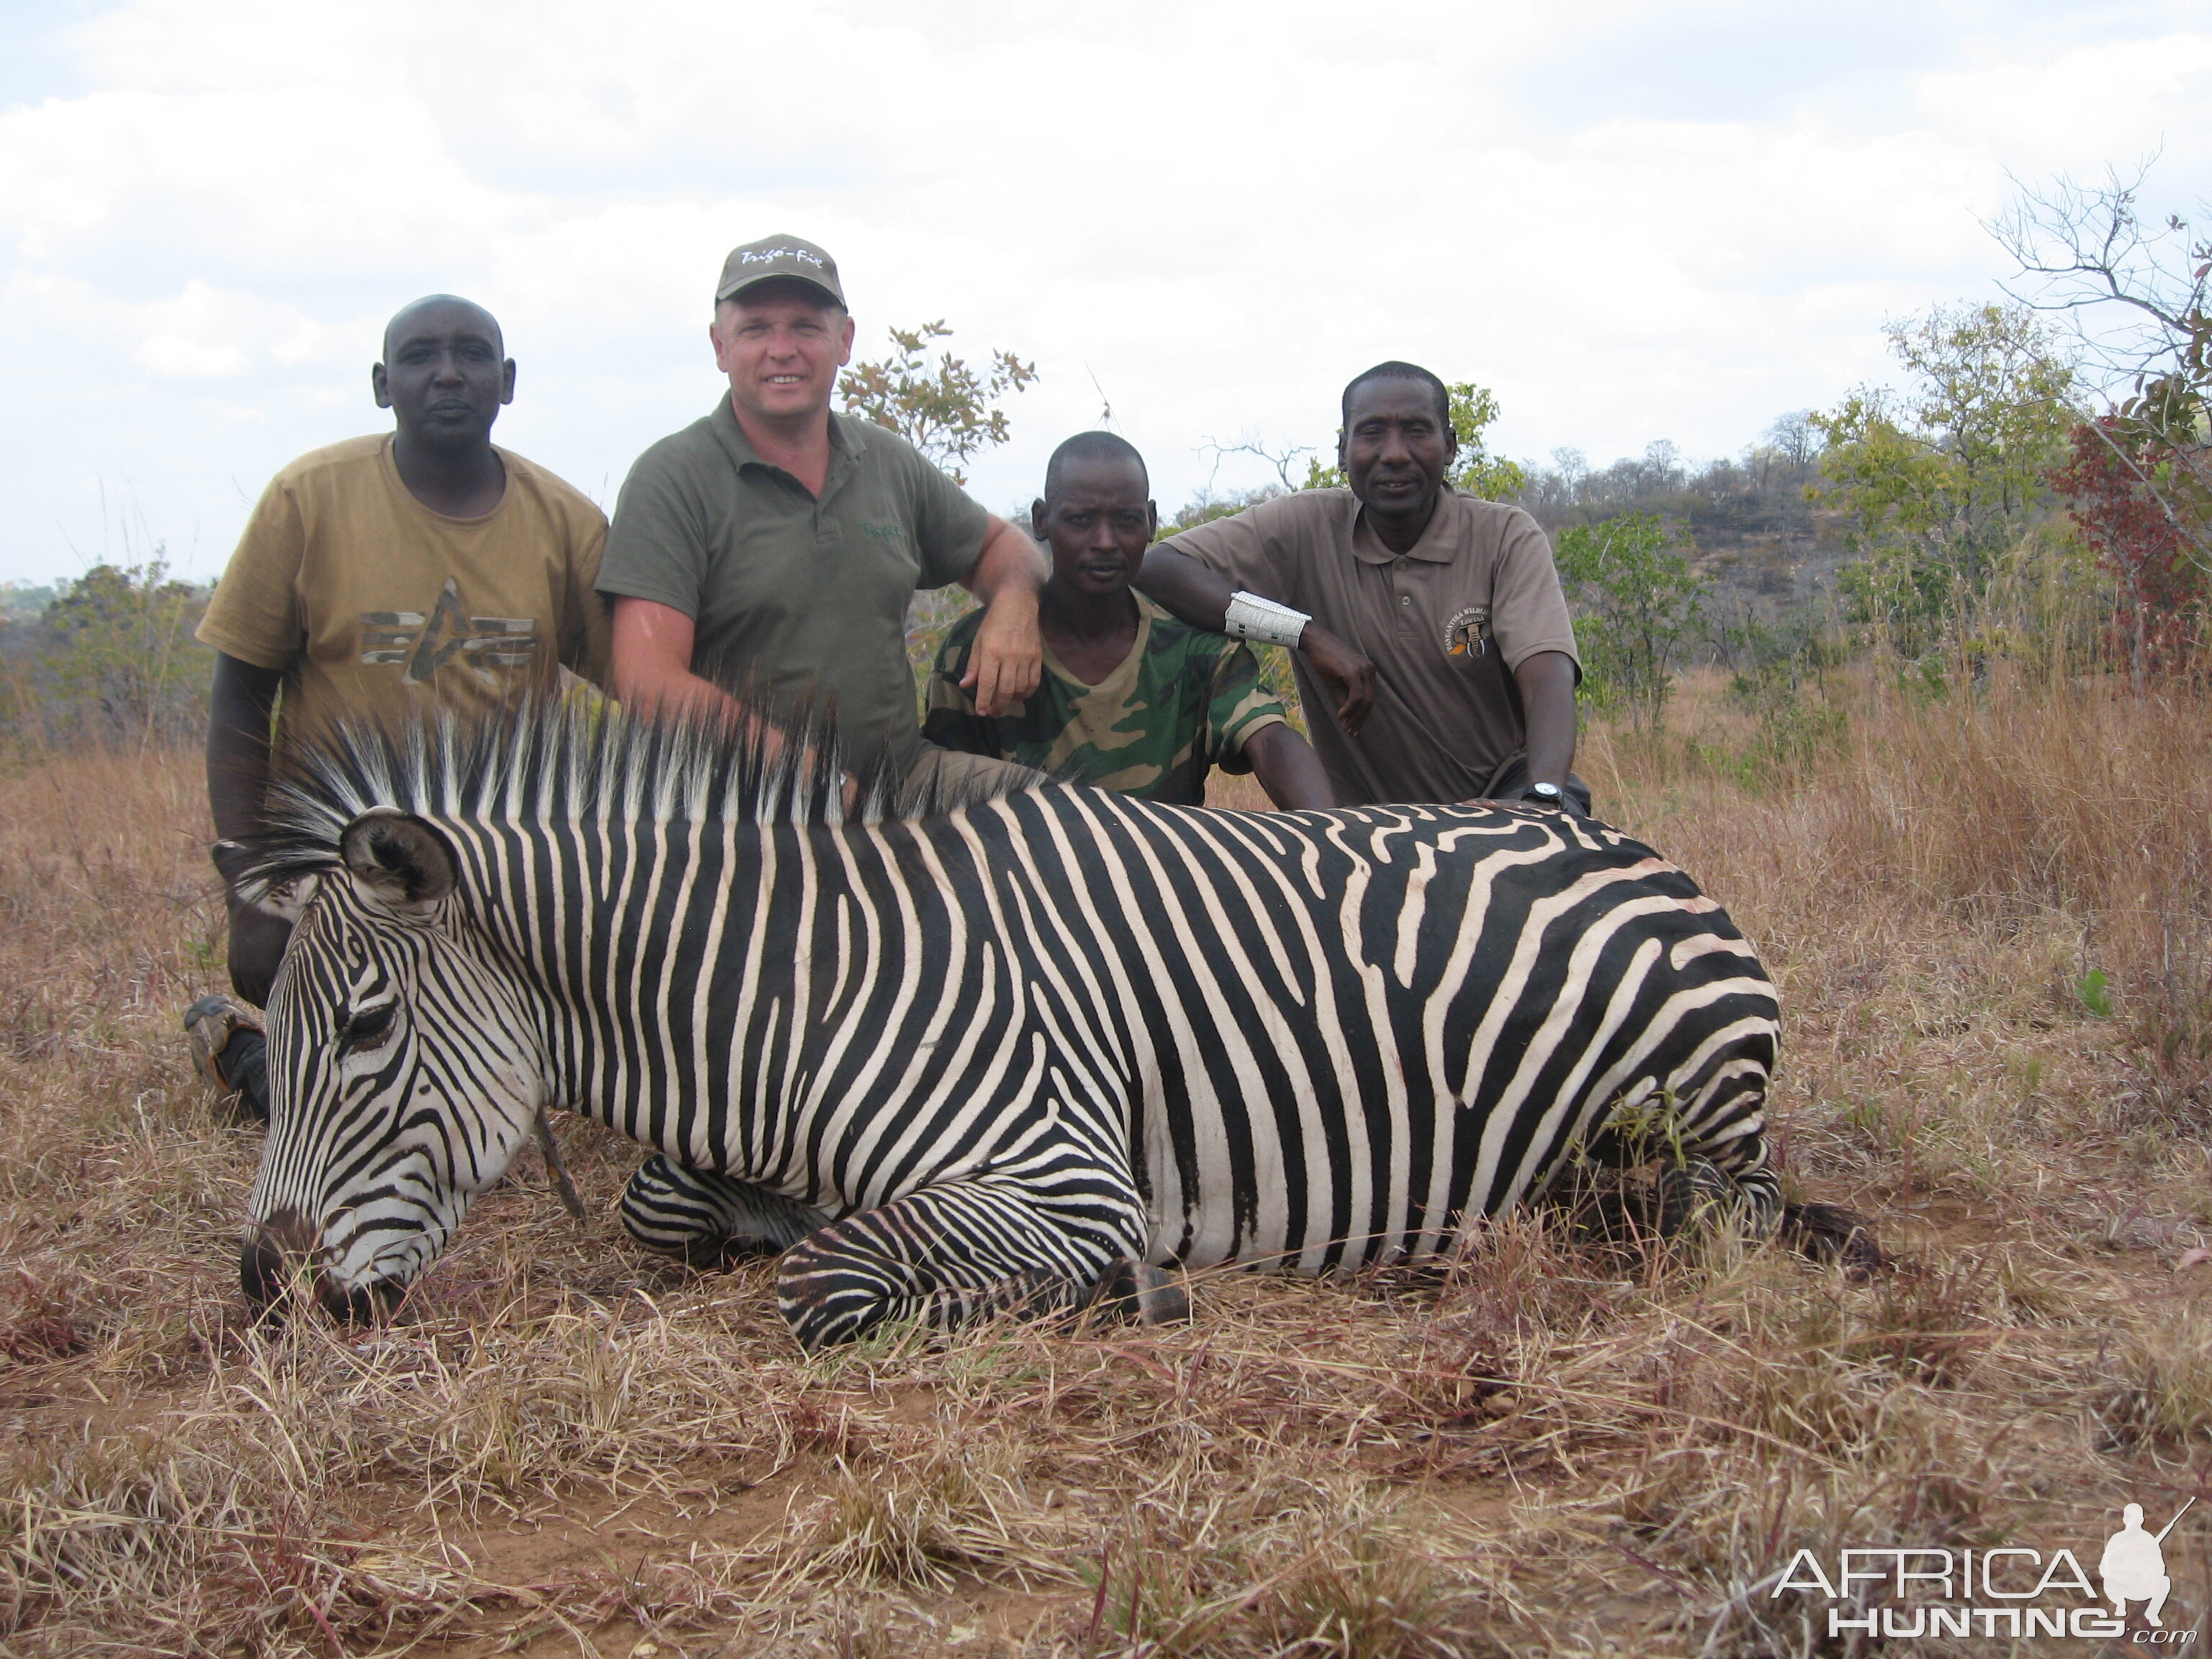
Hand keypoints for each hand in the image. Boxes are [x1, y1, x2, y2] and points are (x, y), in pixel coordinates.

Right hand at [226, 895, 293, 1008]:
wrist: (252, 904)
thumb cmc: (282, 918)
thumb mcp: (296, 939)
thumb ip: (302, 959)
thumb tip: (317, 974)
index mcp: (270, 967)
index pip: (281, 996)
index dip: (291, 1004)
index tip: (302, 1008)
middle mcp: (252, 972)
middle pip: (264, 1000)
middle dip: (278, 1007)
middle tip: (292, 1011)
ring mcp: (240, 969)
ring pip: (250, 997)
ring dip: (261, 1002)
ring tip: (276, 1006)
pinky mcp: (233, 964)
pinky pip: (239, 988)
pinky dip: (249, 995)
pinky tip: (259, 996)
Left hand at [962, 585, 1042, 716]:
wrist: (1017, 604)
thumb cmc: (993, 623)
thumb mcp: (978, 642)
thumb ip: (973, 666)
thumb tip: (965, 685)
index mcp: (991, 652)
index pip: (987, 683)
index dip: (983, 701)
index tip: (981, 712)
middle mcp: (1010, 656)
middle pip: (1005, 690)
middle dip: (998, 706)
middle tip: (993, 712)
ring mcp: (1026, 657)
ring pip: (1020, 688)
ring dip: (1012, 700)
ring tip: (1004, 702)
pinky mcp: (1037, 657)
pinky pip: (1034, 681)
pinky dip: (1027, 692)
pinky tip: (1020, 695)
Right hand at [1298, 626, 1373, 737]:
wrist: (1315, 643)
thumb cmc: (1325, 660)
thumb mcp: (1337, 682)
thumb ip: (1345, 697)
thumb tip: (1348, 715)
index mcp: (1368, 671)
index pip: (1369, 698)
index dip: (1362, 715)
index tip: (1354, 728)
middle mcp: (1369, 670)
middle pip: (1369, 701)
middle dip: (1360, 719)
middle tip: (1351, 733)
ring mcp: (1363, 670)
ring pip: (1364, 701)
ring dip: (1355, 717)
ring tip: (1345, 727)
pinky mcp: (1353, 672)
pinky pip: (1356, 697)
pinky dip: (1349, 709)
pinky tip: (1341, 715)